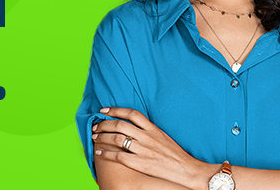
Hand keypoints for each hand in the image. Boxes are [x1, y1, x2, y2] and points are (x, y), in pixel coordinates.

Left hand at [92, 107, 214, 189]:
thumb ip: (149, 131)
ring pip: (117, 139)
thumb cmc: (175, 154)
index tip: (104, 111)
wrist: (185, 169)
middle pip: (120, 125)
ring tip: (95, 138)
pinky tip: (99, 153)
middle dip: (104, 124)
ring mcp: (143, 149)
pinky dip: (106, 153)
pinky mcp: (140, 162)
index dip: (116, 110)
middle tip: (95, 126)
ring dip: (102, 137)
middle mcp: (147, 136)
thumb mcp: (163, 136)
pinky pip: (119, 156)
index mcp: (153, 128)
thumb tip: (135, 127)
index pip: (132, 114)